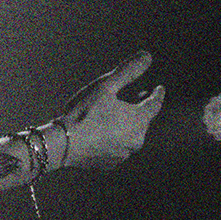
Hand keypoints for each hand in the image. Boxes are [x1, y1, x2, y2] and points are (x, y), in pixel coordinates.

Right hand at [56, 50, 165, 168]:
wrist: (61, 144)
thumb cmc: (83, 113)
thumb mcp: (105, 87)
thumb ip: (128, 71)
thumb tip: (147, 55)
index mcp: (139, 120)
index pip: (154, 104)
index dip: (157, 94)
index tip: (159, 88)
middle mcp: (136, 139)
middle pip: (143, 121)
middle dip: (140, 109)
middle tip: (137, 98)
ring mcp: (123, 154)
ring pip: (130, 135)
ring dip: (126, 124)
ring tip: (116, 116)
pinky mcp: (110, 163)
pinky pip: (117, 147)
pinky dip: (114, 138)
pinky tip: (102, 133)